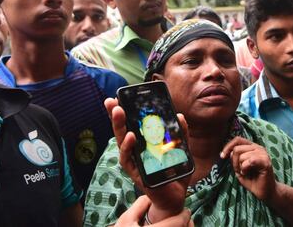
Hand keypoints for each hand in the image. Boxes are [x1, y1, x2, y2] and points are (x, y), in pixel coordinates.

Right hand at [104, 98, 190, 222]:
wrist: (175, 196)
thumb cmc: (174, 171)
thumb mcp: (182, 149)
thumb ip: (181, 133)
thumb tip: (179, 115)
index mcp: (144, 143)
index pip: (132, 124)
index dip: (124, 112)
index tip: (117, 97)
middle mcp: (136, 151)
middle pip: (123, 131)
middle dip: (116, 115)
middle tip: (111, 101)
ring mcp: (134, 162)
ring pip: (122, 143)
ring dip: (119, 127)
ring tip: (119, 112)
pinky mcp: (137, 174)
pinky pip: (129, 160)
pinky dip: (128, 148)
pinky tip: (130, 137)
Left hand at [220, 136, 275, 200]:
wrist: (265, 192)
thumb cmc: (252, 180)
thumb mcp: (238, 168)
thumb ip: (234, 158)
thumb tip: (229, 153)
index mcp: (252, 147)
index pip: (237, 139)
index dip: (228, 146)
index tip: (222, 157)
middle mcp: (258, 148)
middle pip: (237, 149)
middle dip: (234, 162)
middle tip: (239, 170)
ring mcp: (263, 154)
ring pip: (242, 156)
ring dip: (240, 167)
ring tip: (246, 172)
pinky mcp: (266, 162)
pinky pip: (249, 160)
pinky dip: (245, 168)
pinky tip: (248, 173)